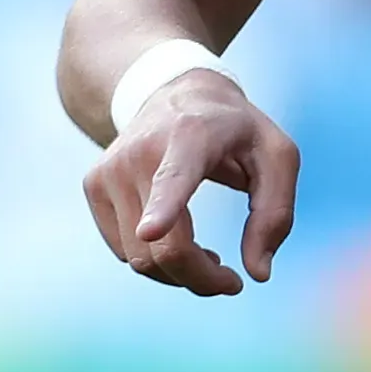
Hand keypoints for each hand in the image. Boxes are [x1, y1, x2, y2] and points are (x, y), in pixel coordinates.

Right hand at [80, 71, 298, 295]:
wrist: (171, 89)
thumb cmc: (235, 129)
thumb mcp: (277, 156)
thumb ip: (275, 214)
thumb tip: (257, 274)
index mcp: (192, 137)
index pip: (174, 179)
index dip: (163, 208)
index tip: (151, 229)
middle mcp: (140, 151)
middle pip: (163, 245)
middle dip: (201, 279)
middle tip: (230, 282)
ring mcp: (109, 169)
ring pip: (140, 258)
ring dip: (179, 274)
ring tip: (208, 256)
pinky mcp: (94, 186)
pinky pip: (124, 252)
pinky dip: (154, 262)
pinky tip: (177, 240)